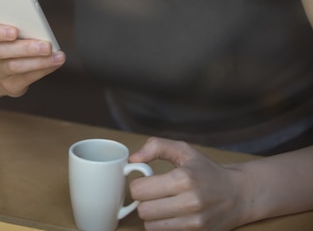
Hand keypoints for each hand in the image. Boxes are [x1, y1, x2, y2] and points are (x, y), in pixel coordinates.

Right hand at [0, 21, 65, 97]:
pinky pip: (25, 78)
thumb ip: (19, 24)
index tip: (14, 31)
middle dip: (25, 48)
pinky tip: (55, 62)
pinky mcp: (9, 85)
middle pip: (0, 51)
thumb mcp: (7, 29)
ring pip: (14, 66)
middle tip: (46, 45)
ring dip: (38, 62)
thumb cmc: (8, 41)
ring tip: (57, 56)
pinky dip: (42, 70)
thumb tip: (40, 25)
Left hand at [129, 137, 244, 230]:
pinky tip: (171, 216)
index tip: (145, 181)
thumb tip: (133, 159)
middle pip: (144, 211)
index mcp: (184, 179)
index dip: (138, 185)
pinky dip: (163, 227)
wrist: (237, 194)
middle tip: (153, 194)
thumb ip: (156, 147)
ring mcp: (194, 224)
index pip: (140, 190)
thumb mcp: (184, 150)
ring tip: (162, 205)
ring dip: (152, 216)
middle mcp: (189, 203)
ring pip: (151, 227)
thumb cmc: (207, 170)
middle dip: (144, 201)